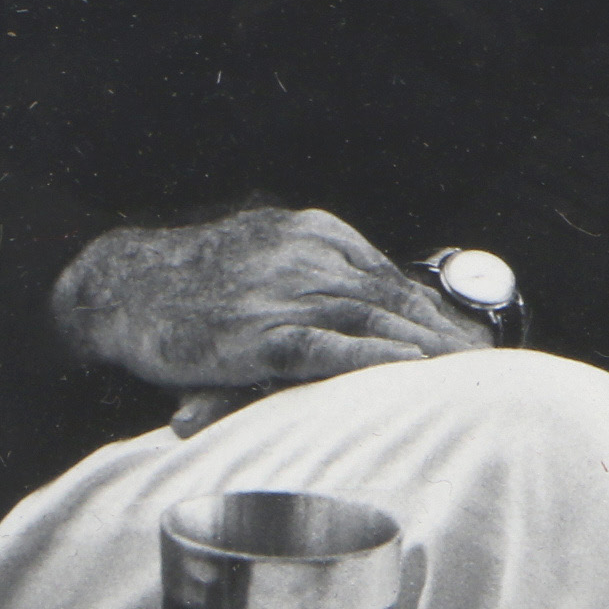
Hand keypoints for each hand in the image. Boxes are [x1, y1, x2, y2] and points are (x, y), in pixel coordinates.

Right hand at [55, 208, 491, 414]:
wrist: (121, 286)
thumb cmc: (193, 283)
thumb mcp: (262, 259)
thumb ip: (311, 273)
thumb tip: (363, 304)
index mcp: (314, 233)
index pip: (389, 275)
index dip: (432, 308)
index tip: (469, 334)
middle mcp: (308, 256)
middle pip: (393, 297)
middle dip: (443, 331)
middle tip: (487, 360)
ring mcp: (285, 292)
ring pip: (373, 320)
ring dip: (425, 349)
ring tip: (466, 375)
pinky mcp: (261, 333)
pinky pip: (331, 348)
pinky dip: (377, 360)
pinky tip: (411, 374)